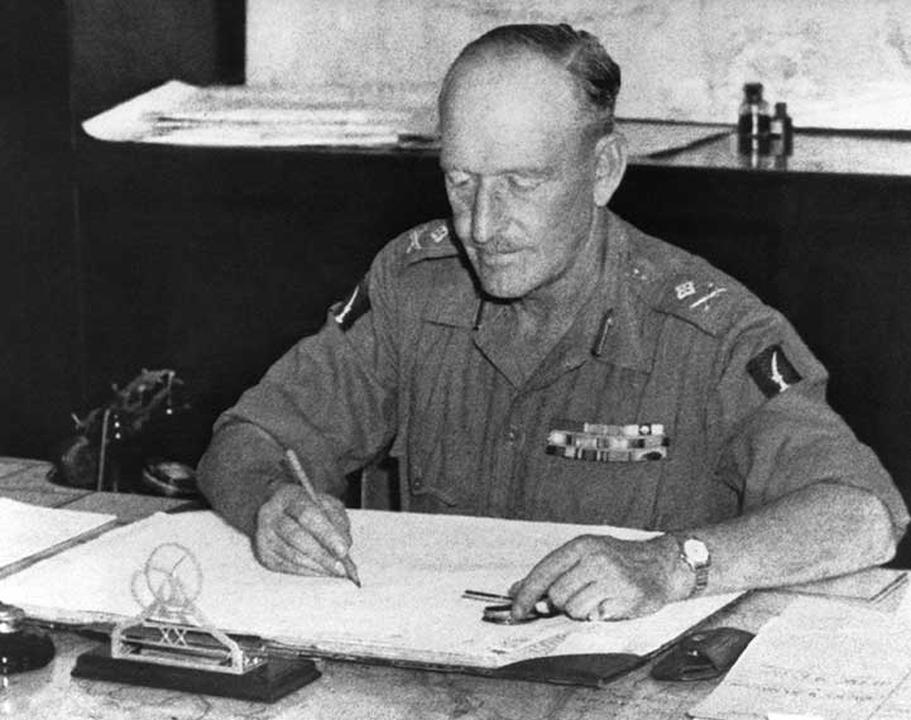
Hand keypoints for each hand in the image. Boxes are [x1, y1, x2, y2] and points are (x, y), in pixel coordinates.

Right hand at [254, 483, 352, 576]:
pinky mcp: (263, 554)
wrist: (272, 508)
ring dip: (317, 566)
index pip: (307, 514)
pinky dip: (307, 571)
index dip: (326, 533)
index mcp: (288, 496)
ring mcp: (263, 535)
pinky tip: (322, 571)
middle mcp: (270, 515)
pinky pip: (287, 567)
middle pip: (296, 537)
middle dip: (322, 555)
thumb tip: (345, 544)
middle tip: (342, 567)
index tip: (343, 550)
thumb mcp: (324, 502)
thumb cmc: (304, 505)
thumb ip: (337, 519)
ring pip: (291, 555)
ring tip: (336, 571)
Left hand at [510, 534, 686, 621]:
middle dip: (562, 603)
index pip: (544, 572)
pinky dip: (600, 615)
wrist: (662, 565)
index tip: (515, 611)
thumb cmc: (617, 561)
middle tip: (579, 595)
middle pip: (557, 595)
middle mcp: (597, 559)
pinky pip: (597, 617)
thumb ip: (553, 573)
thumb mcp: (585, 556)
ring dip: (581, 611)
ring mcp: (613, 578)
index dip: (526, 594)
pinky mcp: (628, 597)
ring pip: (575, 610)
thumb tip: (516, 591)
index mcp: (582, 545)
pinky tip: (611, 603)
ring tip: (598, 598)